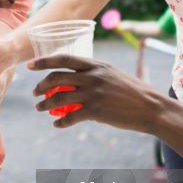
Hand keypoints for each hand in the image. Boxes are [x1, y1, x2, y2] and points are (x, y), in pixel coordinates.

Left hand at [30, 54, 162, 131]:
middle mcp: (93, 76)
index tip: (30, 66)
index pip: (63, 59)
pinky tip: (57, 124)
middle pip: (56, 78)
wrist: (151, 108)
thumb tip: (77, 77)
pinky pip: (70, 117)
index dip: (44, 62)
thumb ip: (95, 73)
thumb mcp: (113, 75)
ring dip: (45, 104)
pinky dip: (60, 122)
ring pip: (59, 98)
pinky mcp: (96, 111)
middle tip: (35, 93)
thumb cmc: (133, 92)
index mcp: (97, 64)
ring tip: (40, 108)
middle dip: (41, 86)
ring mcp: (93, 93)